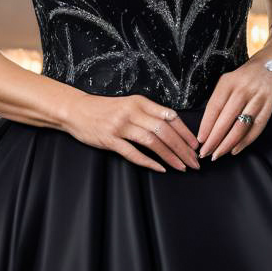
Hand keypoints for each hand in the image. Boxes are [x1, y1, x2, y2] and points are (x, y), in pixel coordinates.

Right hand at [62, 92, 200, 171]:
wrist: (76, 110)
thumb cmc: (104, 109)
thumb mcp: (129, 105)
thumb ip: (148, 113)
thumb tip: (173, 126)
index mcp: (139, 101)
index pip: (169, 116)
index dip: (185, 132)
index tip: (196, 145)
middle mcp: (132, 112)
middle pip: (164, 130)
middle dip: (182, 148)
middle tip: (194, 161)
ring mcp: (120, 126)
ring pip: (152, 142)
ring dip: (170, 156)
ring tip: (182, 167)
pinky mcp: (109, 139)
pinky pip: (133, 153)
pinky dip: (149, 162)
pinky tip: (161, 169)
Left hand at [197, 59, 271, 160]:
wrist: (267, 70)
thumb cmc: (241, 80)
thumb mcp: (226, 82)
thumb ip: (217, 100)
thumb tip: (205, 128)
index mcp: (228, 82)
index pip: (214, 107)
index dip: (206, 126)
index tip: (200, 140)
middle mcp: (242, 90)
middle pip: (226, 120)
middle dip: (214, 140)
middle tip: (205, 153)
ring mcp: (257, 100)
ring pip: (240, 127)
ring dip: (227, 144)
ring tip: (217, 154)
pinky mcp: (268, 109)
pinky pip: (255, 129)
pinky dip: (244, 142)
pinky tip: (234, 150)